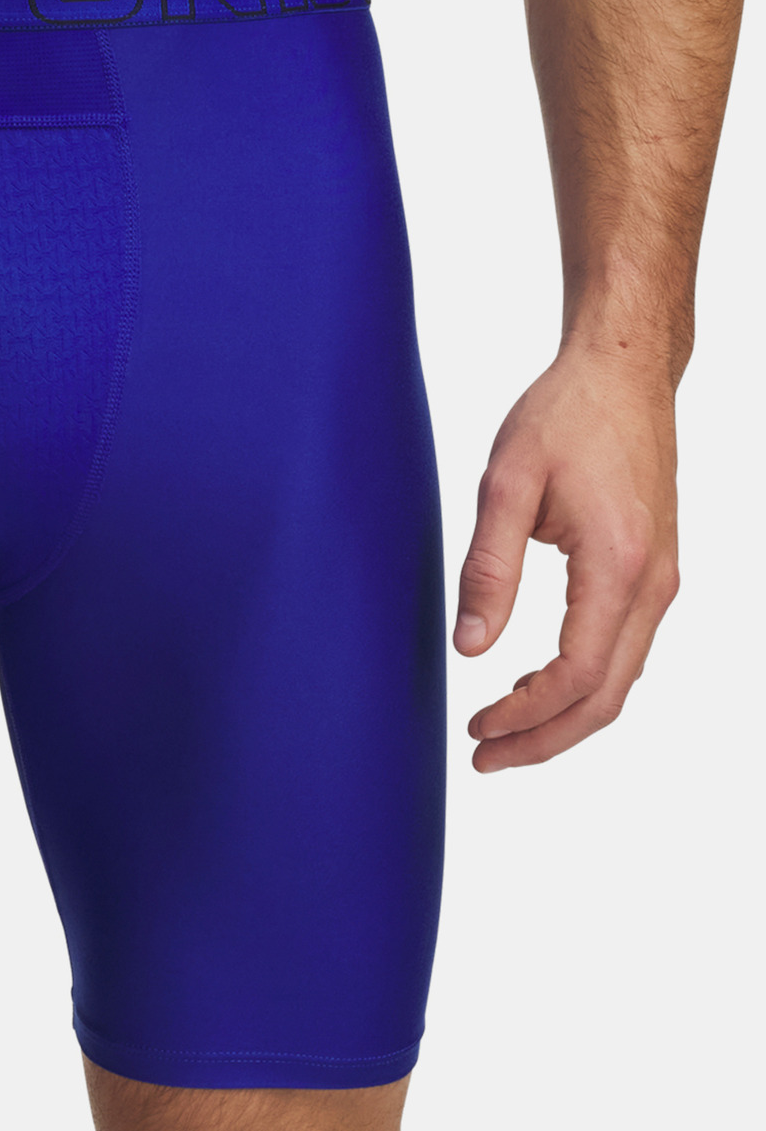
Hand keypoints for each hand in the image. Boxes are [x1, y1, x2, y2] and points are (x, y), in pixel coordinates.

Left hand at [453, 350, 680, 771]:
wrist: (623, 372)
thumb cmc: (565, 415)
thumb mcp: (505, 482)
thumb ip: (488, 568)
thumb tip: (469, 649)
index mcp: (618, 563)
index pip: (578, 673)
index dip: (527, 714)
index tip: (476, 728)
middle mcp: (654, 582)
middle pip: (607, 696)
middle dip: (545, 740)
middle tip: (483, 758)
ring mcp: (661, 580)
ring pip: (621, 679)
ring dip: (564, 717)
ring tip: (501, 731)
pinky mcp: (655, 572)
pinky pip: (625, 650)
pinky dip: (584, 684)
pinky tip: (537, 686)